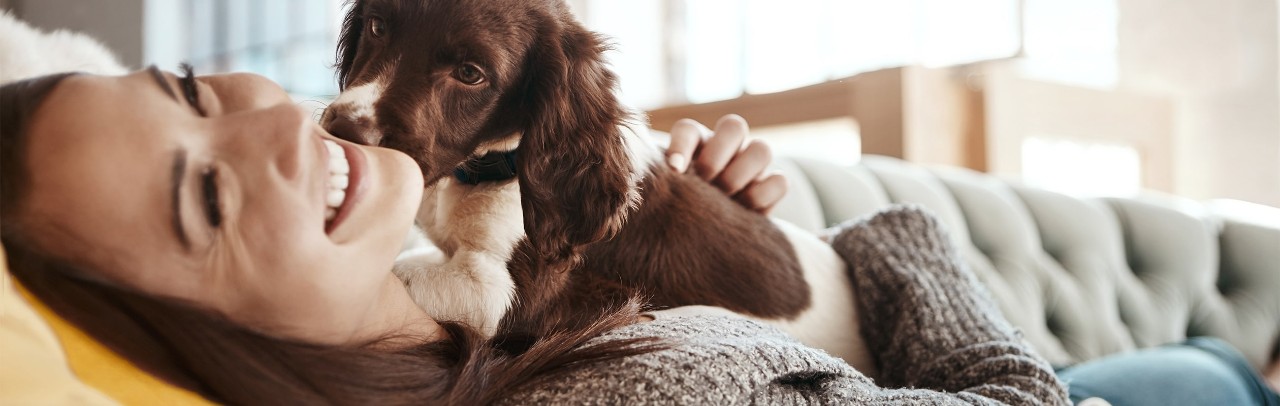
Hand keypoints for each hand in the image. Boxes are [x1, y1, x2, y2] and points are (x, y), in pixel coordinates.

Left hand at [664, 114, 786, 213]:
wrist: (704, 237)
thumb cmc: (679, 212)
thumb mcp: (668, 195)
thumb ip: (661, 184)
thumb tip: (656, 182)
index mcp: (696, 143)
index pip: (689, 129)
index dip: (682, 145)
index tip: (674, 170)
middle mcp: (727, 146)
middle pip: (735, 125)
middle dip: (717, 156)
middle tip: (705, 180)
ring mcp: (753, 164)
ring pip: (762, 149)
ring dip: (740, 175)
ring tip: (724, 198)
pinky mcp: (772, 186)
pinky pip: (780, 181)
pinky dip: (762, 195)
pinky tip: (743, 212)